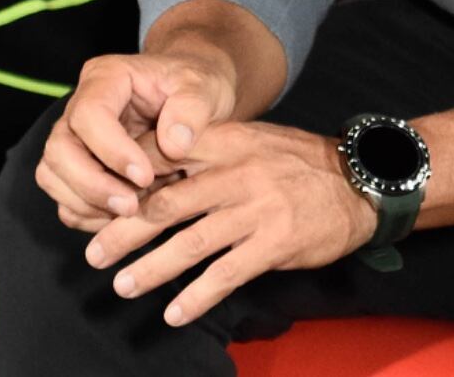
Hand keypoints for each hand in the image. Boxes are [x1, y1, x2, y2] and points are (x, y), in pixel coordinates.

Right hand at [35, 48, 238, 232]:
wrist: (192, 96)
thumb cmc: (195, 86)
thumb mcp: (205, 86)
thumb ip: (193, 108)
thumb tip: (173, 144)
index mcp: (107, 78)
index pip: (90, 114)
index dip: (111, 150)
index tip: (144, 176)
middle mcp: (81, 105)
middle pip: (59, 148)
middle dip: (92, 185)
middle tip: (131, 206)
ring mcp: (75, 137)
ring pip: (52, 174)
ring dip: (86, 203)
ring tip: (130, 212)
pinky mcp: (77, 165)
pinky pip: (63, 196)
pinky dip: (86, 214)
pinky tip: (120, 219)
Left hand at [88, 120, 378, 326]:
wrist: (359, 180)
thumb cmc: (296, 161)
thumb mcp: (250, 140)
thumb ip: (206, 153)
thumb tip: (151, 173)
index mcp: (224, 142)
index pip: (159, 158)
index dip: (122, 183)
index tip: (95, 205)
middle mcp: (235, 173)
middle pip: (165, 204)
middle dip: (123, 231)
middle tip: (94, 254)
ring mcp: (255, 209)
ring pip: (190, 243)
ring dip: (151, 268)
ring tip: (123, 286)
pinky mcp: (275, 243)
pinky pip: (227, 274)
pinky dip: (197, 297)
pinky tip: (176, 314)